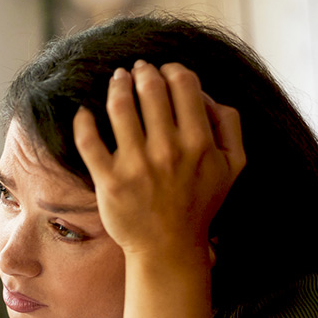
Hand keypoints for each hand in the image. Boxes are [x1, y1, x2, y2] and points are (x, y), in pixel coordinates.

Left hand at [72, 61, 244, 262]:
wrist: (169, 248)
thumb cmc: (199, 204)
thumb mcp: (233, 166)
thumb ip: (229, 125)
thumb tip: (206, 94)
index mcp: (200, 143)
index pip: (184, 84)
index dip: (172, 69)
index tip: (164, 70)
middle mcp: (168, 151)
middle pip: (151, 89)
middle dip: (142, 72)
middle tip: (136, 69)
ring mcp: (136, 166)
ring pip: (120, 107)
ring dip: (117, 85)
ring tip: (116, 79)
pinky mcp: (109, 181)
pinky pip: (88, 141)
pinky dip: (83, 120)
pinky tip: (85, 111)